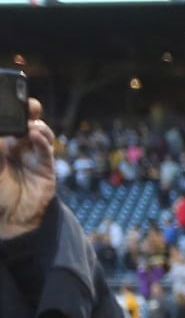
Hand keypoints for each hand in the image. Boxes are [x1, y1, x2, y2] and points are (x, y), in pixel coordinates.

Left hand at [0, 96, 55, 240]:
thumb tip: (2, 137)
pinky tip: (36, 135)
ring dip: (36, 124)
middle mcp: (17, 146)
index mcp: (2, 144)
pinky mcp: (46, 168)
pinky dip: (42, 141)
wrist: (10, 220)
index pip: (8, 122)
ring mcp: (33, 156)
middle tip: (26, 103)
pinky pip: (46, 151)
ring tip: (31, 124)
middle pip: (25, 122)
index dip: (10, 110)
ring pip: (39, 132)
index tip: (10, 98)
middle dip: (27, 110)